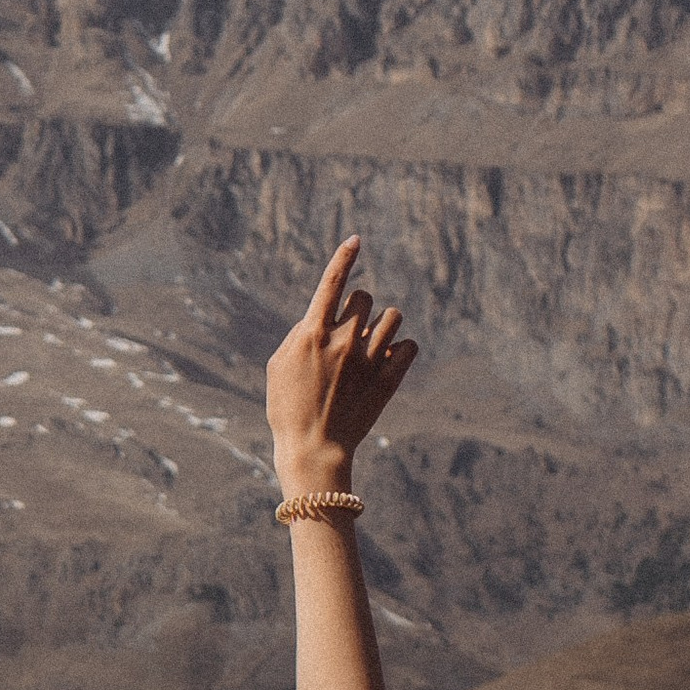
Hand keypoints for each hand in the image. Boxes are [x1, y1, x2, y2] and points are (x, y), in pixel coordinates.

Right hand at [265, 238, 416, 484]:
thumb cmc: (287, 410)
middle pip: (365, 296)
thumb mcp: (279, 368)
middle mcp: (344, 341)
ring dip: (384, 324)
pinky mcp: (388, 380)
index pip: (332, 282)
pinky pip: (410, 347)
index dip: (344, 256)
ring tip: (373, 344)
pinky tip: (391, 360)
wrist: (313, 450)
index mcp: (312, 334)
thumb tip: (322, 317)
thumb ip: (300, 335)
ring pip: (393, 317)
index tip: (356, 240)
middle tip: (350, 331)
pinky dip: (404, 349)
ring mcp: (369, 360)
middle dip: (358, 307)